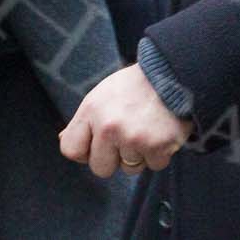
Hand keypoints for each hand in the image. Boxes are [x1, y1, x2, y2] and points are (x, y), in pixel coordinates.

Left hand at [60, 64, 190, 178]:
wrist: (176, 71)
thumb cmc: (137, 84)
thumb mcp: (103, 94)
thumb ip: (84, 120)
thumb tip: (63, 140)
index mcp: (92, 110)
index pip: (71, 149)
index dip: (86, 150)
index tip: (100, 141)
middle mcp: (109, 126)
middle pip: (100, 168)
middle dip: (114, 157)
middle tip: (129, 134)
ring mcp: (133, 138)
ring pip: (129, 169)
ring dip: (139, 155)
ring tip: (148, 128)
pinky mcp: (158, 146)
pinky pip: (154, 165)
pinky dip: (160, 153)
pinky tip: (162, 131)